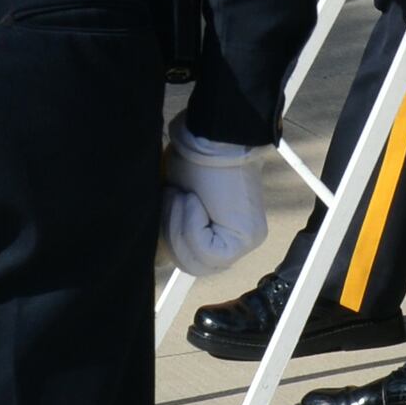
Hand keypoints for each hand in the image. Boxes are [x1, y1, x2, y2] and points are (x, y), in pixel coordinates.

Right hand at [163, 121, 268, 277]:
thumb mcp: (176, 201)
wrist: (213, 137)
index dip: (170, 238)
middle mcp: (240, 242)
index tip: (170, 204)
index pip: (191, 260)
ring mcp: (246, 241)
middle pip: (193, 267)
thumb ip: (174, 229)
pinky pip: (206, 251)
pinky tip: (194, 200)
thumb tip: (158, 259)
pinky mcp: (246, 237)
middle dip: (172, 234)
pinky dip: (190, 226)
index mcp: (224, 234)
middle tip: (174, 198)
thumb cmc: (194, 161)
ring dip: (180, 227)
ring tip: (183, 196)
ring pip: (198, 262)